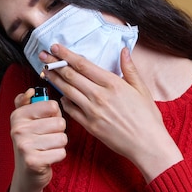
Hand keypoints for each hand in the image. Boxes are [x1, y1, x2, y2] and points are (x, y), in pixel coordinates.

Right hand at [9, 88, 66, 191]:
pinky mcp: (33, 161)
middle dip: (58, 131)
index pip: (52, 106)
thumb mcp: (25, 121)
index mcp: (18, 115)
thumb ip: (26, 103)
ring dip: (59, 144)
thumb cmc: (31, 143)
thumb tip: (30, 91)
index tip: (44, 122)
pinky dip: (58, 156)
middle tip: (46, 138)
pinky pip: (61, 152)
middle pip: (60, 122)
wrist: (27, 174)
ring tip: (47, 148)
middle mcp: (18, 129)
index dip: (55, 115)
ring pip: (62, 137)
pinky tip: (48, 158)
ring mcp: (24, 146)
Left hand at [42, 45, 182, 181]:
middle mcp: (99, 96)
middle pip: (70, 76)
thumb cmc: (148, 118)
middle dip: (54, 63)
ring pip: (67, 91)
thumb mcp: (142, 89)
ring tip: (45, 71)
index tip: (55, 47)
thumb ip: (130, 69)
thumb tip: (123, 50)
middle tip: (42, 55)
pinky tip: (60, 95)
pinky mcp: (89, 125)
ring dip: (54, 79)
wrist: (147, 145)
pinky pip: (70, 110)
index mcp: (112, 84)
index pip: (83, 64)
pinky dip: (63, 101)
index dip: (67, 54)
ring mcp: (92, 111)